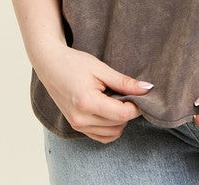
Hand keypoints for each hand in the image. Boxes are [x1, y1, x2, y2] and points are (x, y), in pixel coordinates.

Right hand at [34, 44, 153, 142]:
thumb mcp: (101, 69)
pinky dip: (110, 127)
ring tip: (115, 99)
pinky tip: (109, 109)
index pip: (122, 115)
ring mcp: (77, 125)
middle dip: (128, 111)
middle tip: (126, 93)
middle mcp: (81, 119)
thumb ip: (124, 82)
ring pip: (112, 133)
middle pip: (118, 124)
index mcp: (87, 102)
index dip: (136, 106)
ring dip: (120, 120)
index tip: (139, 94)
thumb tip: (147, 89)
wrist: (50, 65)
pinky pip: (101, 136)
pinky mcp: (76, 127)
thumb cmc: (75, 63)